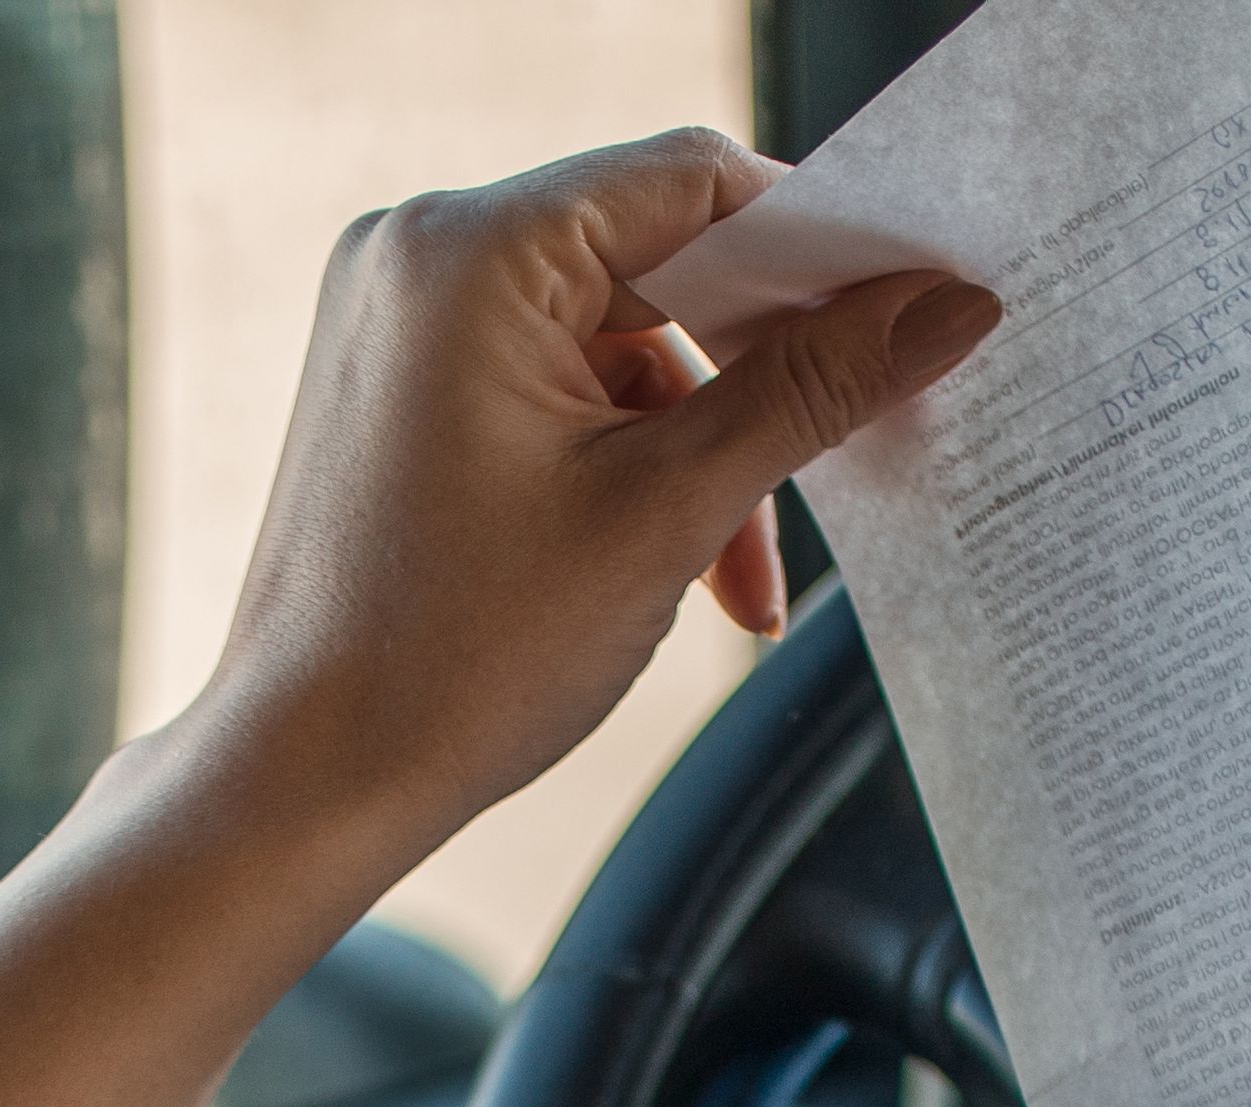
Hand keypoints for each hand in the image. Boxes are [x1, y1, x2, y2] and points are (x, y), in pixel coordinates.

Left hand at [184, 132, 998, 880]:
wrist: (304, 783)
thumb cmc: (453, 660)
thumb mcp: (667, 511)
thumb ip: (814, 390)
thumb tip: (946, 304)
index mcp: (471, 252)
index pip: (692, 179)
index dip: (816, 242)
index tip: (906, 309)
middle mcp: (420, 255)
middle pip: (658, 259)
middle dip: (754, 375)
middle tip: (837, 457)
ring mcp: (400, 320)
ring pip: (617, 340)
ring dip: (698, 448)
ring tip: (734, 579)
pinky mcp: (401, 386)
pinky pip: (556, 386)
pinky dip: (626, 464)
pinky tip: (670, 567)